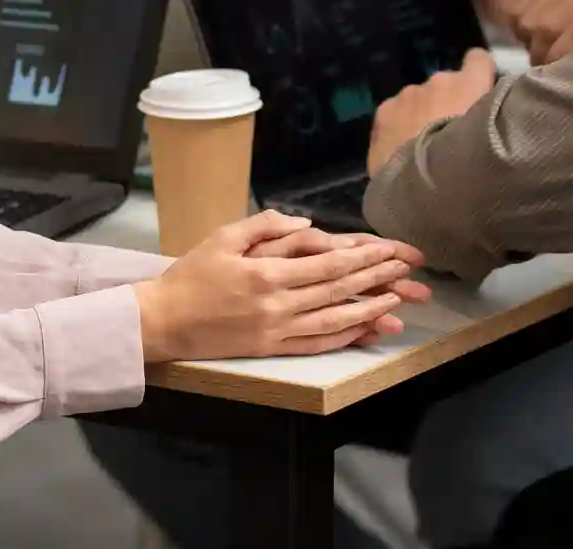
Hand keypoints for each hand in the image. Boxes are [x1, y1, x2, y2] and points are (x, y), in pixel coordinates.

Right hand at [134, 211, 426, 361]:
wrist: (165, 320)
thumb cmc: (192, 274)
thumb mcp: (223, 237)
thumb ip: (265, 226)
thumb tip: (307, 223)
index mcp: (266, 273)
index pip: (327, 264)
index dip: (362, 257)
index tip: (389, 249)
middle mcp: (277, 304)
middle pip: (338, 290)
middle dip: (376, 279)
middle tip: (408, 270)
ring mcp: (276, 330)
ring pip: (333, 321)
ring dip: (369, 311)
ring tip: (397, 302)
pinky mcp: (271, 349)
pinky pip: (316, 345)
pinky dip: (344, 338)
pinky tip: (365, 331)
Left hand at [368, 49, 495, 174]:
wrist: (425, 191)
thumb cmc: (472, 166)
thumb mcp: (498, 139)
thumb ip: (495, 117)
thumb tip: (494, 113)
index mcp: (468, 84)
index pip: (479, 60)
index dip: (480, 75)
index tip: (481, 91)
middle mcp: (437, 81)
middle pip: (447, 85)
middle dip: (450, 102)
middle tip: (453, 136)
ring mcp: (407, 95)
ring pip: (420, 100)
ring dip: (424, 115)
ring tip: (425, 148)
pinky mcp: (384, 112)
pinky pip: (397, 112)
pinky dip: (401, 126)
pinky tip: (402, 151)